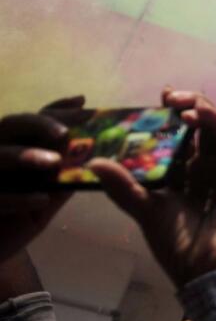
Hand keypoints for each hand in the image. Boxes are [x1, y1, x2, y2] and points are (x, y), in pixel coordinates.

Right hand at [0, 96, 84, 262]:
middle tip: (65, 133)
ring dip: (25, 155)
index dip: (56, 109)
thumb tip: (99, 157)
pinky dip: (17, 197)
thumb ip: (65, 174)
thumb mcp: (48, 194)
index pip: (34, 119)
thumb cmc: (20, 217)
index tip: (83, 103)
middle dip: (39, 124)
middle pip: (10, 124)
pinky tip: (41, 199)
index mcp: (15, 147)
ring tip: (54, 162)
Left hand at [88, 90, 215, 287]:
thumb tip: (94, 162)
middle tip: (168, 96)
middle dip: (187, 106)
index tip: (158, 100)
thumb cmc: (179, 245)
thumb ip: (123, 186)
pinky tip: (200, 113)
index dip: (172, 117)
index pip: (182, 138)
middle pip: (203, 127)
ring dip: (203, 109)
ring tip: (181, 103)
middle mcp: (209, 169)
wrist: (206, 269)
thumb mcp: (144, 210)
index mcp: (187, 177)